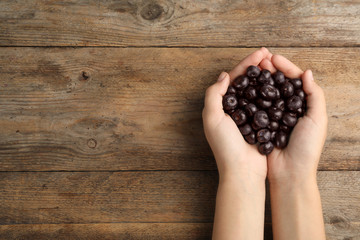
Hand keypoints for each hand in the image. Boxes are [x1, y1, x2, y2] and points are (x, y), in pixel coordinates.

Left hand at [202, 48, 272, 180]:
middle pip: (246, 82)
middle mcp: (233, 108)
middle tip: (269, 53)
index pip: (234, 78)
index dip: (246, 64)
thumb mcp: (212, 118)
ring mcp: (247, 116)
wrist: (242, 170)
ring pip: (257, 90)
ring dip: (265, 77)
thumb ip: (214, 94)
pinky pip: (266, 104)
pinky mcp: (260, 124)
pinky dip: (272, 93)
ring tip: (275, 65)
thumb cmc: (225, 146)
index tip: (260, 52)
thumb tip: (224, 75)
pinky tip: (280, 85)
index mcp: (221, 105)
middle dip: (257, 66)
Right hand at [263, 54, 327, 184]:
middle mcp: (287, 108)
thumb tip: (307, 72)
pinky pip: (256, 107)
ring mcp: (273, 116)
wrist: (290, 172)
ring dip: (259, 80)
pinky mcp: (262, 124)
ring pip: (265, 92)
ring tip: (252, 69)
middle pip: (278, 83)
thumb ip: (315, 95)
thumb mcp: (317, 119)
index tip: (273, 57)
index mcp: (304, 105)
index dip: (285, 67)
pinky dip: (251, 96)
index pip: (294, 80)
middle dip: (269, 70)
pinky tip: (245, 88)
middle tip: (259, 59)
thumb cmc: (307, 147)